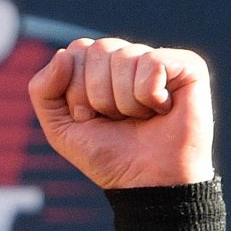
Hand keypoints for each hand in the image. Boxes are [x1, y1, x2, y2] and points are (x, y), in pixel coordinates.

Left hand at [28, 38, 213, 190]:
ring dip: (124, 102)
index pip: (75, 52)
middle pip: (97, 50)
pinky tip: (162, 109)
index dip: (76, 92)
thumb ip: (42, 90)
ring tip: (140, 118)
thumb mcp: (59, 128)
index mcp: (97, 67)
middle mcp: (127, 58)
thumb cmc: (107, 155)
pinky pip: (152, 62)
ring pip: (123, 58)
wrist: (146, 181)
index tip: (91, 119)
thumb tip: (64, 53)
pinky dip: (148, 95)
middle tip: (117, 120)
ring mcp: (157, 59)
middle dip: (98, 96)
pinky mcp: (187, 65)